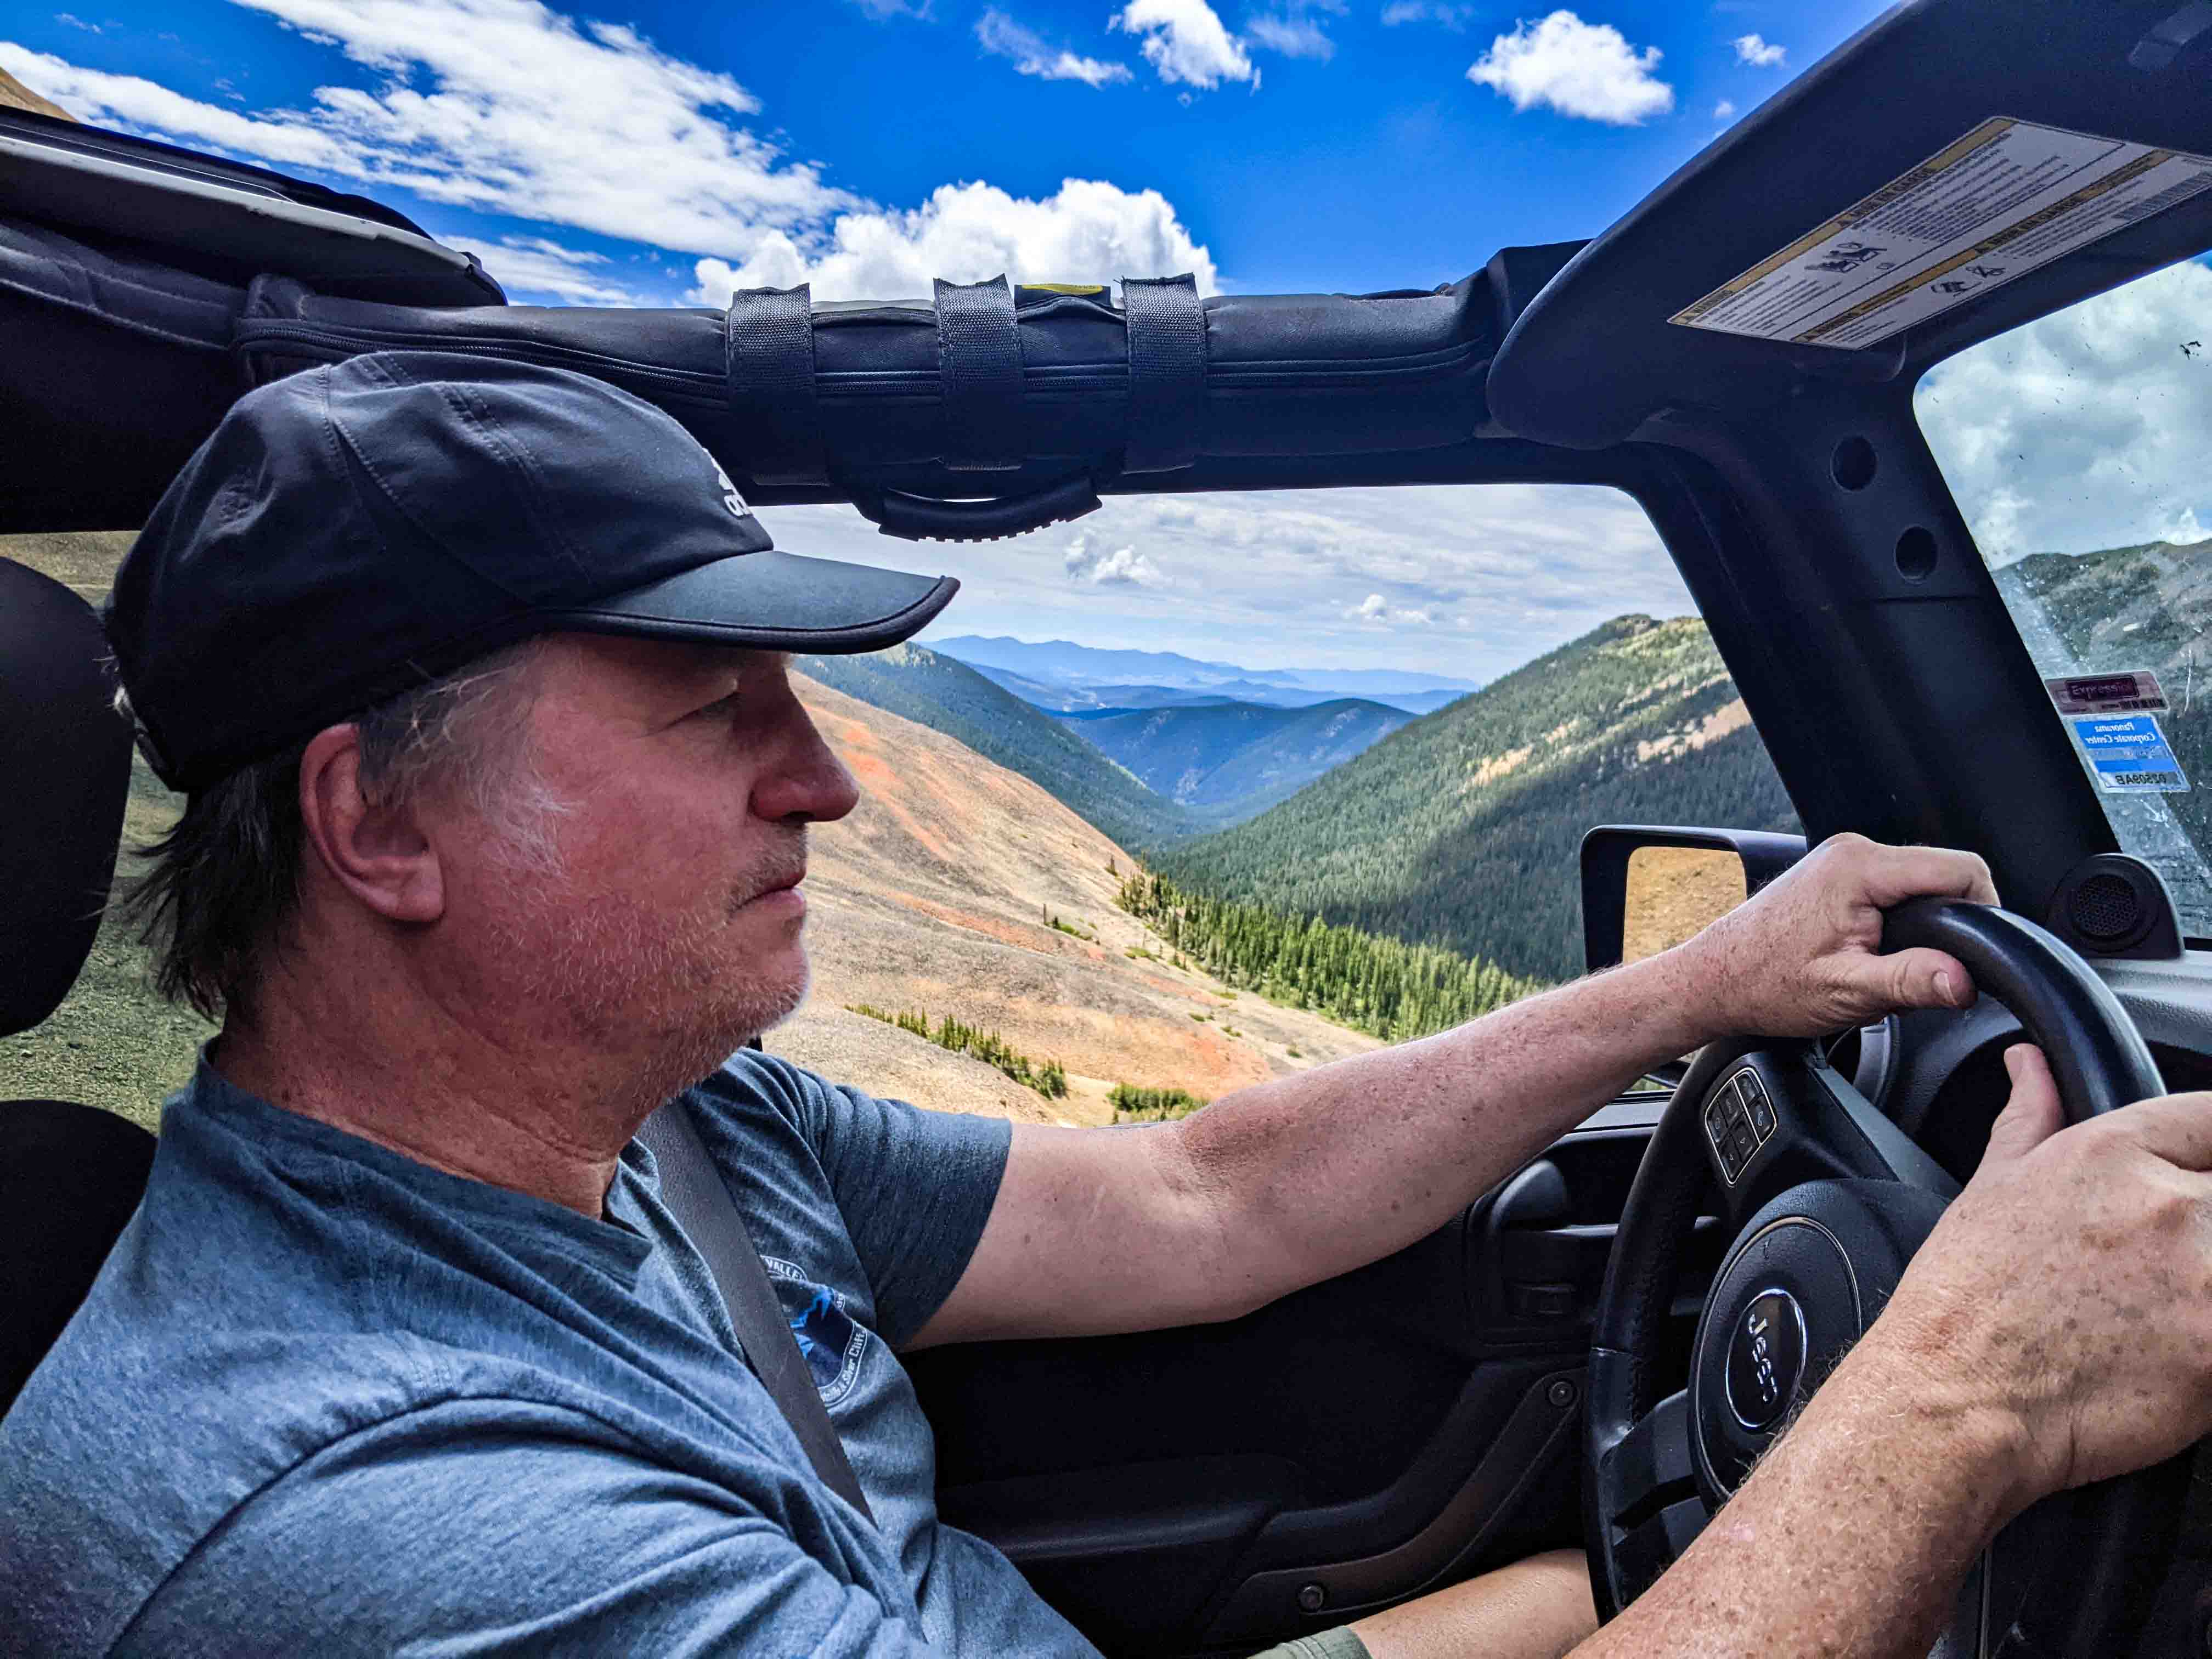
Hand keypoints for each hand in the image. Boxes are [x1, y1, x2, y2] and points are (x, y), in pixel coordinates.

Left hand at [1673, 832, 1998, 1037]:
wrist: (1714, 980)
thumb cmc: (1764, 983)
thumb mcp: (1846, 991)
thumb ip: (1911, 981)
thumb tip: (1963, 980)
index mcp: (1860, 867)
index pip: (1961, 870)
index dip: (1985, 913)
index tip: (1978, 954)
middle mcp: (1854, 851)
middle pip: (1944, 877)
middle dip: (1949, 926)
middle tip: (1924, 972)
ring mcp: (1844, 860)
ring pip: (1920, 886)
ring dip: (1921, 928)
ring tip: (1890, 966)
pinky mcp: (1837, 874)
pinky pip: (1894, 891)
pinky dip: (1898, 923)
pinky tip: (1873, 954)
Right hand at [1870, 1046, 2211, 1508]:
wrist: (1958, 1399)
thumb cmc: (1967, 1298)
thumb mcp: (1991, 1186)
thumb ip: (2030, 1116)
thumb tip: (2029, 1064)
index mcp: (2113, 1154)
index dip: (2208, 1147)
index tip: (2196, 1177)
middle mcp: (2170, 1206)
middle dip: (2203, 1225)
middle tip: (2163, 1264)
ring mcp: (2206, 1281)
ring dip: (2205, 1284)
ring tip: (2160, 1311)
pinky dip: (2207, 1346)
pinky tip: (2166, 1354)